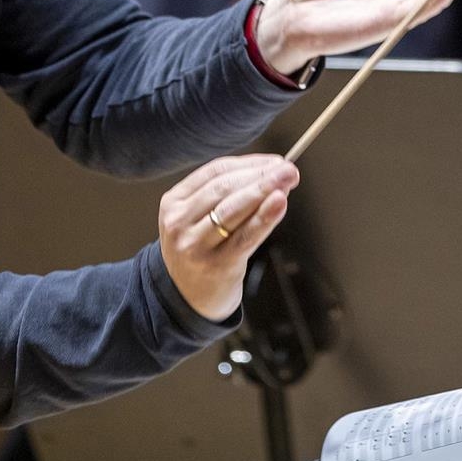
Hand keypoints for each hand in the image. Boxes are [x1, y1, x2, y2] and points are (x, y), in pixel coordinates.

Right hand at [158, 154, 299, 321]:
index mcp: (174, 202)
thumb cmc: (199, 252)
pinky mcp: (216, 264)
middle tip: (287, 169)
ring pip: (234, 208)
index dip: (249, 163)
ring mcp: (196, 245)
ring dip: (265, 189)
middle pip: (225, 188)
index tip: (274, 161)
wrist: (185, 299)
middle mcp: (180, 222)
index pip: (215, 171)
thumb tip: (271, 173)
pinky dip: (265, 217)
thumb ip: (227, 195)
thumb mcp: (198, 219)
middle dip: (260, 175)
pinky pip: (246, 236)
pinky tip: (279, 204)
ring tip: (287, 180)